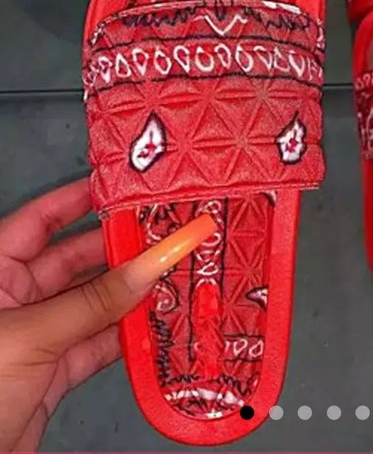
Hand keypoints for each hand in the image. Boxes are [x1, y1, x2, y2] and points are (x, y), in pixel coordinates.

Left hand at [0, 179, 214, 450]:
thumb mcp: (29, 337)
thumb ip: (93, 303)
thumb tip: (147, 268)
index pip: (39, 221)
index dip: (78, 200)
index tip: (120, 189)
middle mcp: (14, 300)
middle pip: (75, 261)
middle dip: (118, 250)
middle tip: (161, 237)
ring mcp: (37, 337)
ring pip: (92, 304)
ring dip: (130, 295)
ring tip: (168, 276)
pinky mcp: (53, 372)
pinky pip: (97, 344)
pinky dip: (126, 337)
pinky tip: (154, 325)